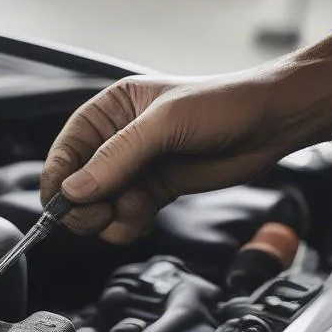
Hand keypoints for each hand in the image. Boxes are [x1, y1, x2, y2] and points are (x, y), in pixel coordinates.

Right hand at [41, 72, 290, 242]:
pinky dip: (127, 225)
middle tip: (103, 215)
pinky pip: (121, 219)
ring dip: (111, 219)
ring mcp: (131, 170)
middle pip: (74, 188)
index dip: (58, 181)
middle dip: (85, 208)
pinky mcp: (149, 193)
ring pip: (96, 209)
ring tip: (138, 208)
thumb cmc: (223, 105)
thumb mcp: (164, 124)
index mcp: (107, 112)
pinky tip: (146, 214)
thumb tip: (75, 190)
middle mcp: (113, 142)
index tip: (64, 205)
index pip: (63, 152)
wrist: (273, 122)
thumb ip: (117, 158)